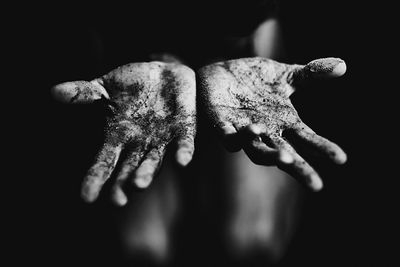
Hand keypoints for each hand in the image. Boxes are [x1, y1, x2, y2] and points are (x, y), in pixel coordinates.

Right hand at [52, 62, 195, 204]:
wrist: (163, 74)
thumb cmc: (131, 86)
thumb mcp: (105, 87)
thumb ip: (84, 93)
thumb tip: (54, 92)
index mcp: (118, 137)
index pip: (104, 162)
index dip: (96, 179)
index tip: (86, 198)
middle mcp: (140, 144)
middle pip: (130, 170)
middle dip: (123, 184)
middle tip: (118, 200)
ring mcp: (162, 139)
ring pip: (155, 161)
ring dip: (148, 172)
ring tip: (139, 185)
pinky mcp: (184, 128)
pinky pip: (185, 143)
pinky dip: (183, 152)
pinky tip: (182, 161)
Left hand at [198, 57, 346, 190]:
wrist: (222, 72)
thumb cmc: (255, 79)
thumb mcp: (285, 74)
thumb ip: (310, 74)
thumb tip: (343, 66)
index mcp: (283, 121)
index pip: (306, 138)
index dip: (322, 148)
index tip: (342, 159)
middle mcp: (265, 130)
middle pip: (285, 154)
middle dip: (299, 168)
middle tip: (316, 185)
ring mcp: (242, 129)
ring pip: (256, 150)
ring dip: (270, 156)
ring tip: (285, 159)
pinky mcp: (220, 122)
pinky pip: (227, 136)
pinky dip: (234, 138)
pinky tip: (240, 137)